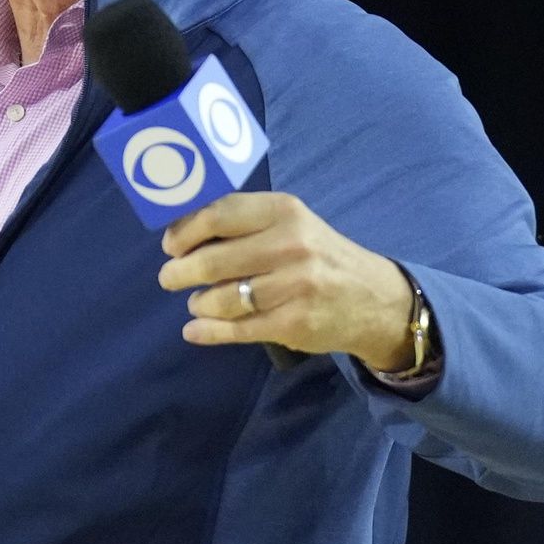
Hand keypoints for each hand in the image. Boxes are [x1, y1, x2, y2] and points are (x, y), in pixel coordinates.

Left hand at [158, 192, 414, 370]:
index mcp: (283, 211)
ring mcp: (294, 286)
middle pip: (213, 260)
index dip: (184, 232)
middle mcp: (290, 245)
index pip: (218, 215)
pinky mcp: (295, 324)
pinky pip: (237, 329)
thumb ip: (243, 223)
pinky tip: (195, 330)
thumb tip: (181, 232)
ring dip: (198, 303)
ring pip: (222, 298)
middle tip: (169, 277)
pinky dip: (208, 331)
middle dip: (180, 272)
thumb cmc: (318, 255)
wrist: (374, 299)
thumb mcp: (290, 224)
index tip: (170, 245)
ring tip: (198, 302)